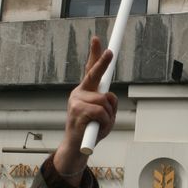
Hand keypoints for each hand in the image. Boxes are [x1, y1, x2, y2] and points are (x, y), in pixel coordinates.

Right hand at [54, 37, 117, 182]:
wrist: (76, 149)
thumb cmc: (91, 131)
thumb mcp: (105, 116)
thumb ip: (108, 104)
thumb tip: (109, 96)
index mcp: (85, 92)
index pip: (90, 69)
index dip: (95, 54)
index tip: (97, 39)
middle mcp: (79, 93)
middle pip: (94, 74)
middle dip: (102, 62)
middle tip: (110, 51)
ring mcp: (76, 101)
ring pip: (104, 100)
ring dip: (109, 114)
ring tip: (102, 125)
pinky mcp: (77, 111)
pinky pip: (101, 112)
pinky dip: (105, 121)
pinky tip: (98, 128)